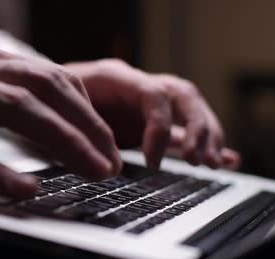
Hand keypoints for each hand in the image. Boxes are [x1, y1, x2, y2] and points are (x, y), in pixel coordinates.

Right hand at [0, 46, 121, 197]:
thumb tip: (57, 111)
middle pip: (41, 90)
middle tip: (110, 161)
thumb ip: (8, 89)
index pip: (50, 77)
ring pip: (11, 110)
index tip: (108, 141)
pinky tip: (23, 189)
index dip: (85, 110)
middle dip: (84, 126)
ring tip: (89, 169)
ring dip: (58, 140)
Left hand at [65, 59, 239, 169]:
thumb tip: (109, 164)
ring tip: (212, 163)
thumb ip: (86, 134)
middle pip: (184, 96)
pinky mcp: (153, 122)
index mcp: (117, 78)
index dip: (159, 128)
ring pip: (191, 109)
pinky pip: (186, 129)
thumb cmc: (53, 102)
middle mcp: (139, 87)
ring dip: (207, 136)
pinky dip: (208, 143)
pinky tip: (227, 160)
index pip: (154, 95)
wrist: (48, 96)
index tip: (152, 162)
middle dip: (197, 128)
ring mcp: (148, 103)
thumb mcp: (63, 114)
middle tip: (196, 160)